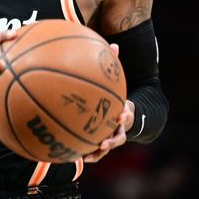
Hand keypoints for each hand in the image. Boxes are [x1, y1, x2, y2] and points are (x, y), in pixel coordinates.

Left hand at [82, 43, 134, 162]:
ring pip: (106, 148)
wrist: (121, 114)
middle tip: (104, 142)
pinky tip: (71, 156)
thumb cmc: (114, 95)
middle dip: (113, 139)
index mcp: (123, 112)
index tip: (122, 113)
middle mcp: (118, 127)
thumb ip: (114, 64)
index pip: (127, 114)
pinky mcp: (99, 144)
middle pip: (119, 136)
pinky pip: (92, 152)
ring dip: (98, 153)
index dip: (126, 115)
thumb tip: (114, 43)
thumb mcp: (116, 82)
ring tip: (87, 156)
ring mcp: (110, 137)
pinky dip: (84, 154)